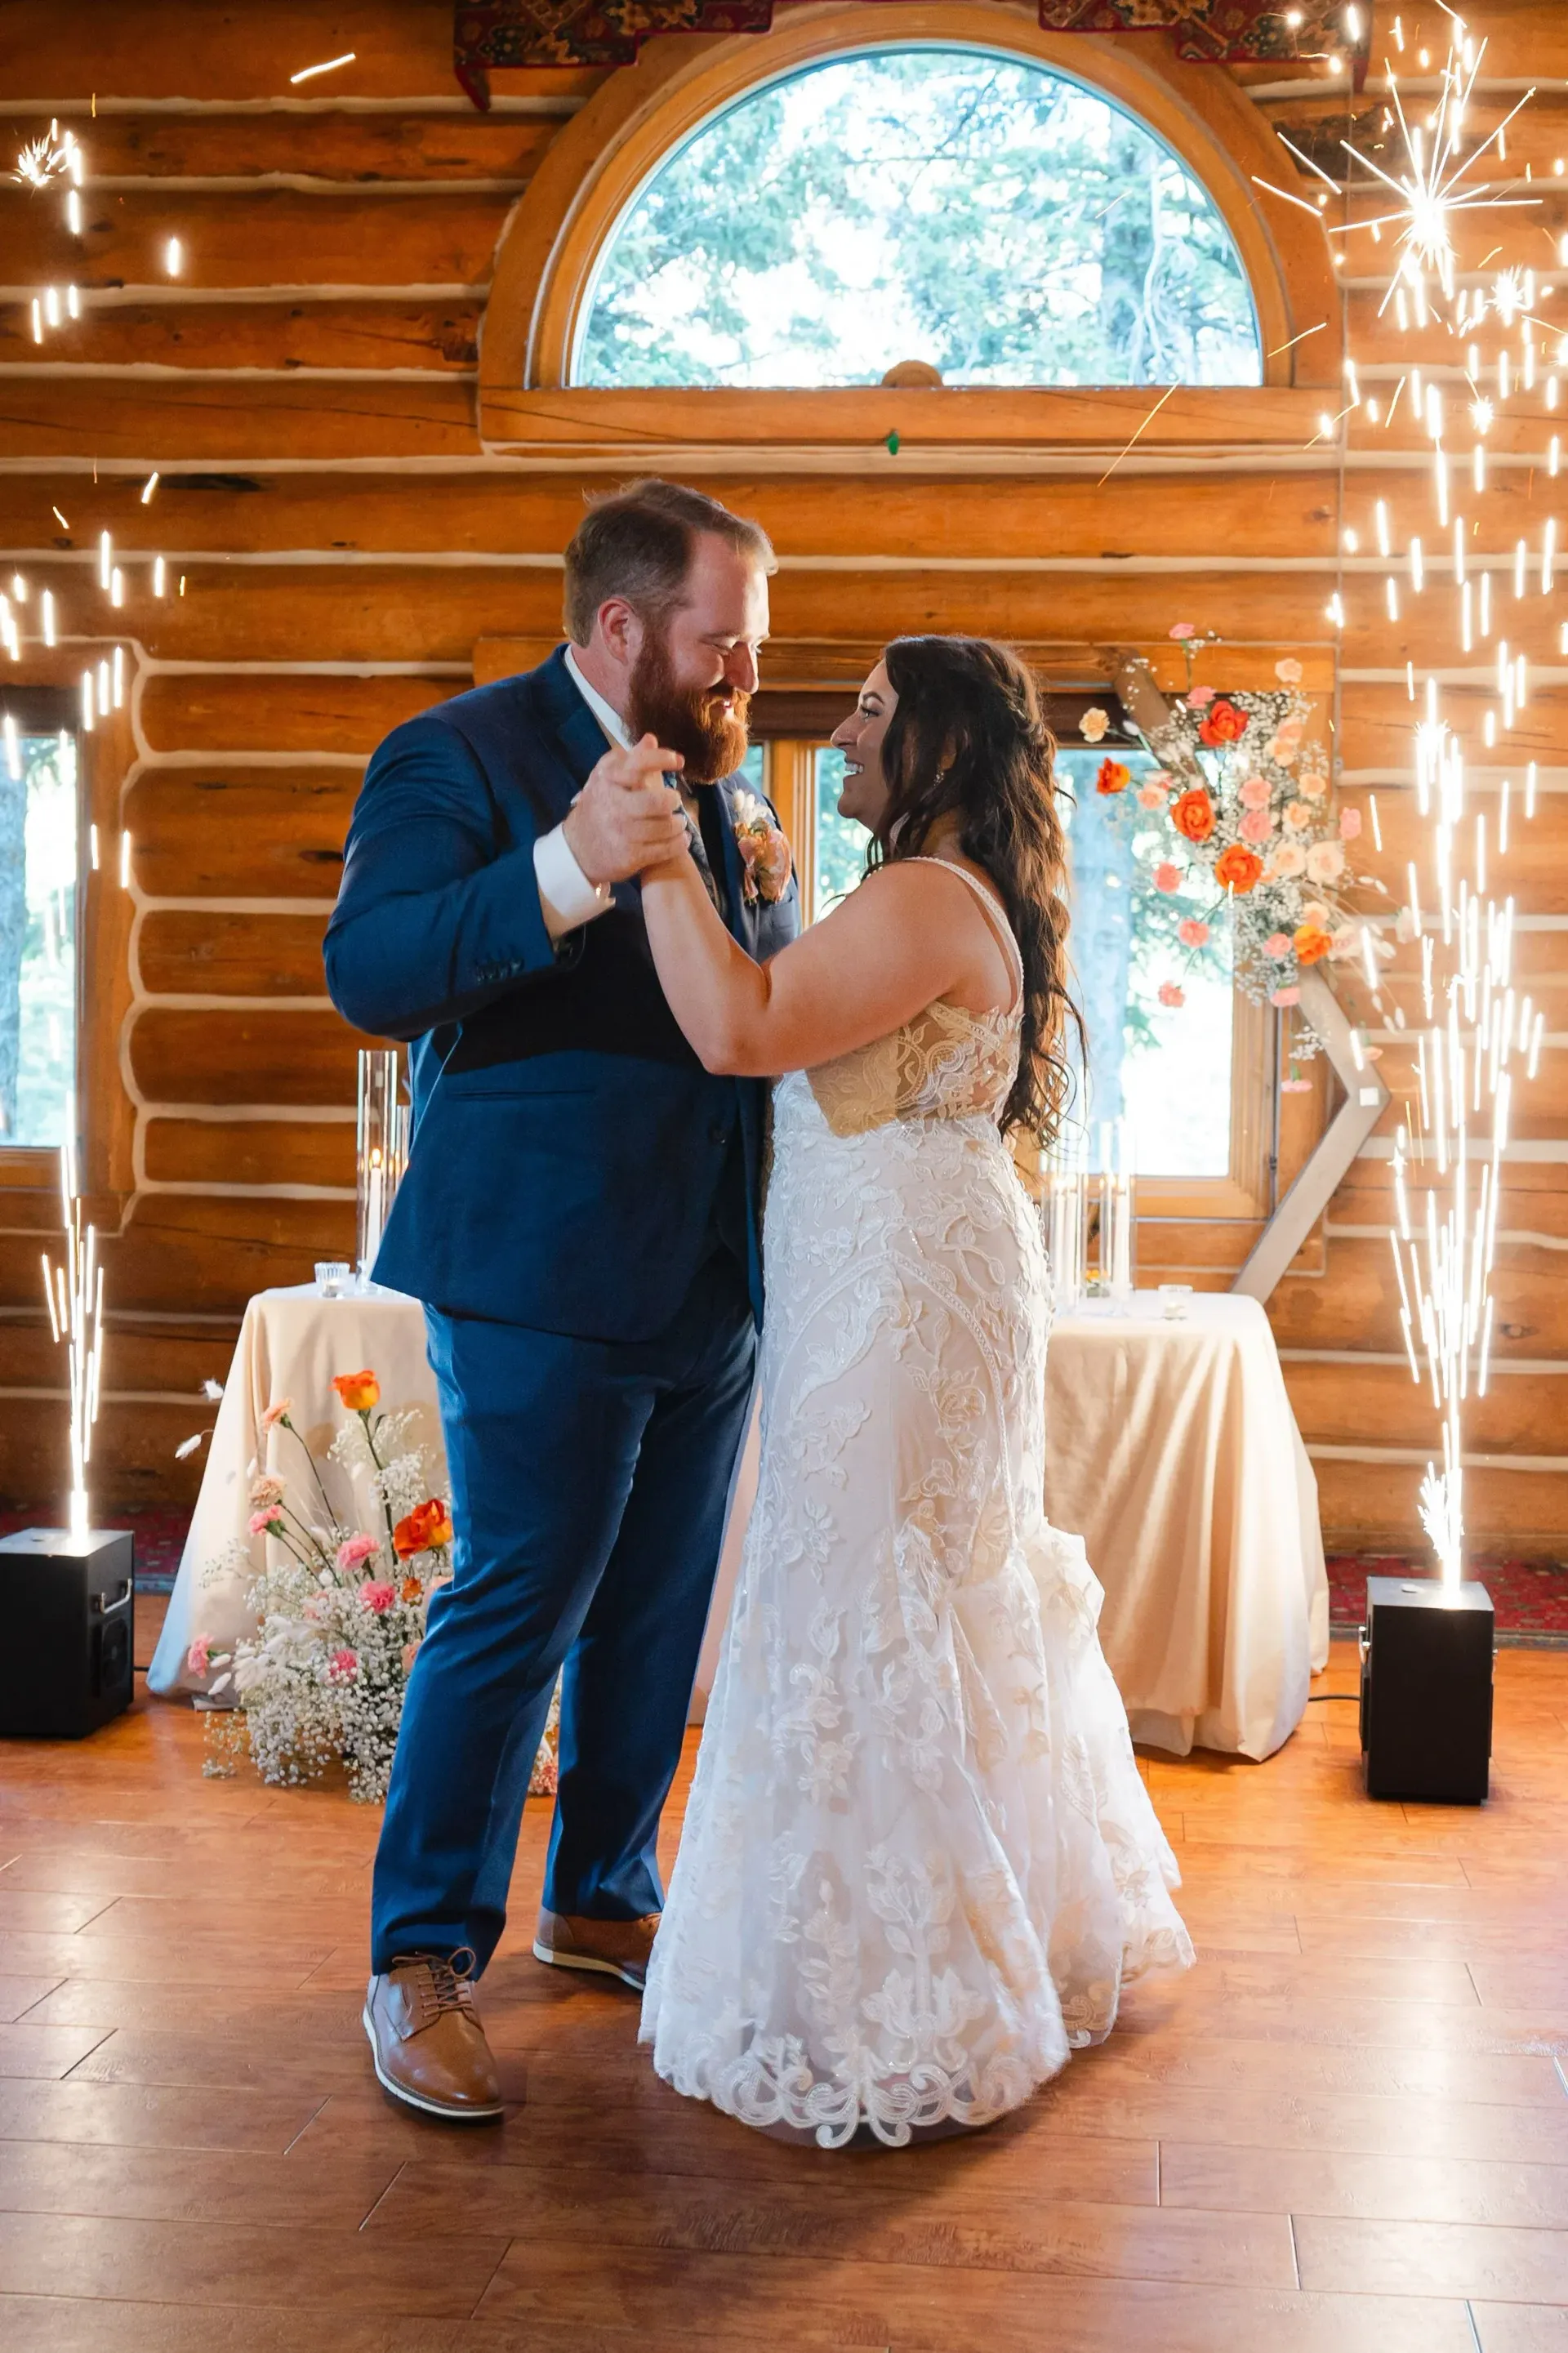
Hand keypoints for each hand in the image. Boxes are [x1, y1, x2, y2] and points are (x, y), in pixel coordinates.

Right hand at [562, 734, 687, 887]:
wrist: (577, 850)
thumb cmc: (599, 808)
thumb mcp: (606, 780)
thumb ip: (630, 760)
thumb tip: (651, 739)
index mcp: (607, 781)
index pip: (638, 765)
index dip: (662, 759)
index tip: (678, 761)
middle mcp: (614, 806)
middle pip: (657, 801)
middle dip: (672, 800)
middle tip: (675, 800)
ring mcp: (622, 833)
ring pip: (665, 826)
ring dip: (679, 824)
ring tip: (679, 822)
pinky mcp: (630, 856)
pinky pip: (665, 849)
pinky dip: (679, 843)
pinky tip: (681, 839)